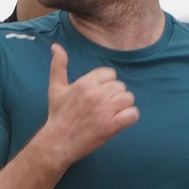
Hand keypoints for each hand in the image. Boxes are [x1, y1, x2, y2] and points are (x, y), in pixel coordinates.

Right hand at [40, 42, 135, 166]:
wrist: (58, 142)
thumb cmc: (58, 115)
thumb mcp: (55, 88)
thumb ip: (58, 66)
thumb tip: (56, 46)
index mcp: (84, 83)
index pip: (110, 74)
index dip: (106, 83)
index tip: (98, 94)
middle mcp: (95, 95)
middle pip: (120, 86)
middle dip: (115, 95)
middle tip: (104, 106)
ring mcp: (104, 111)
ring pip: (128, 98)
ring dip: (123, 105)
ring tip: (113, 112)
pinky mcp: (111, 126)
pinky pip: (132, 114)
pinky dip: (129, 117)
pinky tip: (120, 121)